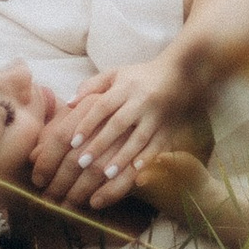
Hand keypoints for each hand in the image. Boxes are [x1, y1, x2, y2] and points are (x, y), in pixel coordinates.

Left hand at [26, 56, 193, 210]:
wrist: (179, 76)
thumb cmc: (139, 77)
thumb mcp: (115, 74)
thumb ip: (92, 86)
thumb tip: (68, 103)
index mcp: (125, 87)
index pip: (103, 106)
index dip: (87, 124)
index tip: (72, 142)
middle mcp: (140, 101)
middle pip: (118, 124)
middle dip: (100, 144)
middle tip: (81, 163)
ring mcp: (156, 117)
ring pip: (138, 139)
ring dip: (122, 157)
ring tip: (105, 175)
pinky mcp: (168, 129)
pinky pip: (157, 147)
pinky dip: (146, 160)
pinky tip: (134, 174)